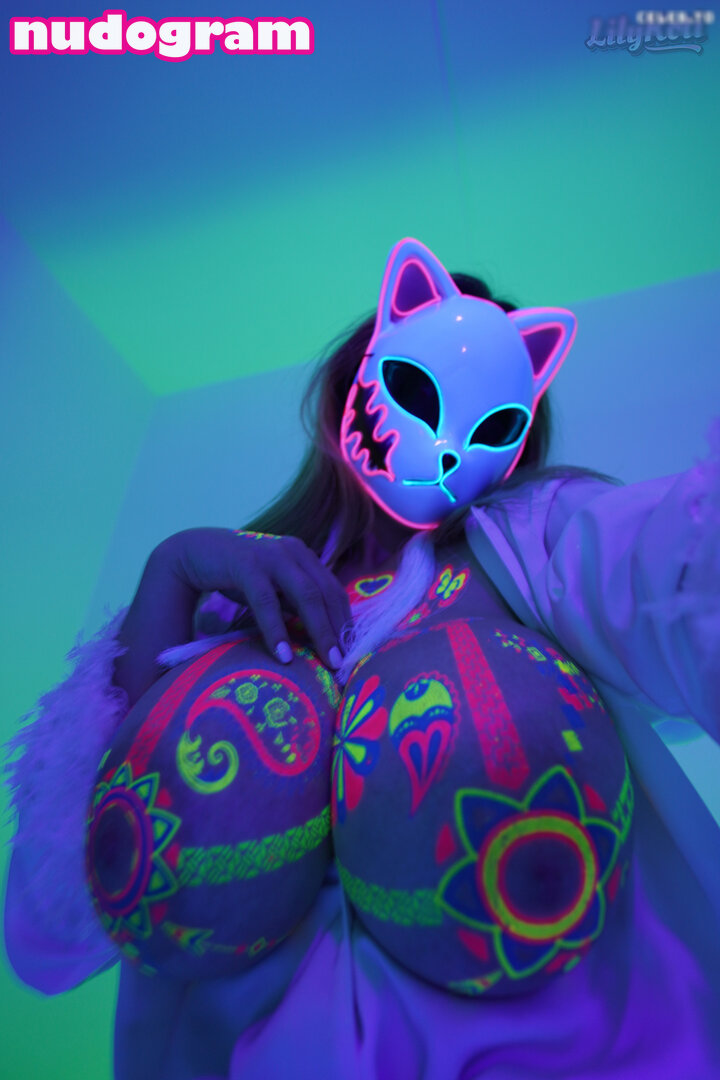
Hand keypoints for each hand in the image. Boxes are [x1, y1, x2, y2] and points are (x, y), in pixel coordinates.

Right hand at [155, 527, 350, 669]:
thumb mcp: (273, 589)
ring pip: (307, 595)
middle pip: (327, 594)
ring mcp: (272, 555)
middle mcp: (294, 552)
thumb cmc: (238, 576)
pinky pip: (267, 601)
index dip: (345, 621)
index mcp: (304, 556)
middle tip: (345, 663)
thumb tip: (322, 638)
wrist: (194, 552)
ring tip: (328, 661)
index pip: (334, 590)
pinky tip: (284, 654)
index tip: (353, 652)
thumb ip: (295, 604)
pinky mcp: (247, 564)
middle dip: (338, 630)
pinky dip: (277, 629)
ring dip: (320, 631)